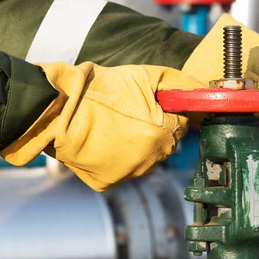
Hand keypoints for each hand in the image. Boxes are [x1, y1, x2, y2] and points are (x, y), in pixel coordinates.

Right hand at [0, 62, 204, 190]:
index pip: (180, 124)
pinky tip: (103, 142)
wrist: (57, 110)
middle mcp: (150, 159)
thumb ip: (178, 83)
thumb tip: (201, 92)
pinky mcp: (108, 183)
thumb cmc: (100, 90)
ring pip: (144, 159)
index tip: (152, 105)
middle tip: (128, 114)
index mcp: (162, 133)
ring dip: (136, 145)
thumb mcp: (143, 75)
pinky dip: (116, 159)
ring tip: (113, 127)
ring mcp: (129, 174)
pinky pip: (122, 170)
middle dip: (153, 129)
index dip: (167, 112)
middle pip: (164, 144)